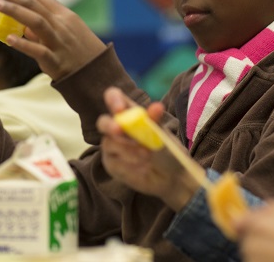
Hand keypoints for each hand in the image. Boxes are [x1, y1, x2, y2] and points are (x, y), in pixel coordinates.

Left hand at [0, 0, 106, 80]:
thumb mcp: (67, 34)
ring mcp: (59, 42)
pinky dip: (24, 44)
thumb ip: (45, 27)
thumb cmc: (81, 52)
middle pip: (32, 3)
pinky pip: (39, 51)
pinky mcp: (57, 61)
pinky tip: (9, 39)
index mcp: (64, 15)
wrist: (99, 74)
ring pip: (36, 21)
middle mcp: (61, 25)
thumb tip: (22, 25)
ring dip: (14, 11)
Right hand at [96, 87, 201, 211]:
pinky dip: (129, 163)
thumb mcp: (162, 133)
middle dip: (110, 126)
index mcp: (128, 112)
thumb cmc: (165, 148)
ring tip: (147, 155)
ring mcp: (111, 146)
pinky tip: (142, 167)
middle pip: (102, 122)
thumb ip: (155, 120)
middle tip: (119, 130)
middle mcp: (115, 127)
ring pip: (110, 144)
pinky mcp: (112, 164)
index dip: (113, 100)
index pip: (113, 97)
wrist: (171, 175)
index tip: (120, 109)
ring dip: (128, 149)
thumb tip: (157, 106)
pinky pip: (115, 162)